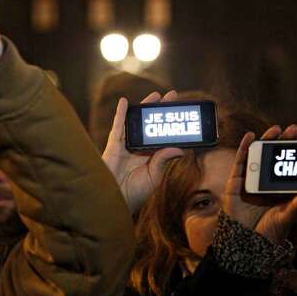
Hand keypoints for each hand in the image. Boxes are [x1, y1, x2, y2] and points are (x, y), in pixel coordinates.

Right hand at [102, 91, 184, 213]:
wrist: (115, 200)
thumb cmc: (134, 194)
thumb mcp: (154, 176)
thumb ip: (164, 160)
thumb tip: (180, 148)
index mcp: (150, 157)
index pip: (163, 136)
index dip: (171, 124)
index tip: (183, 113)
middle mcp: (139, 149)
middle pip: (151, 125)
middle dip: (161, 111)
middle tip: (172, 96)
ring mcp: (126, 146)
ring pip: (136, 122)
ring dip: (145, 107)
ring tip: (156, 95)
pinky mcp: (114, 146)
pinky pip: (118, 127)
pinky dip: (120, 114)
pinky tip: (125, 102)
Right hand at [223, 124, 296, 245]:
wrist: (246, 243)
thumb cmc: (268, 232)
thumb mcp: (286, 217)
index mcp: (283, 187)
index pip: (293, 163)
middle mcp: (268, 181)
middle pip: (278, 155)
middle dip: (287, 142)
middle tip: (296, 130)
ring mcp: (252, 179)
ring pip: (261, 154)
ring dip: (268, 139)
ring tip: (278, 129)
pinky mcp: (237, 181)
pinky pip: (240, 161)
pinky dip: (244, 147)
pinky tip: (251, 136)